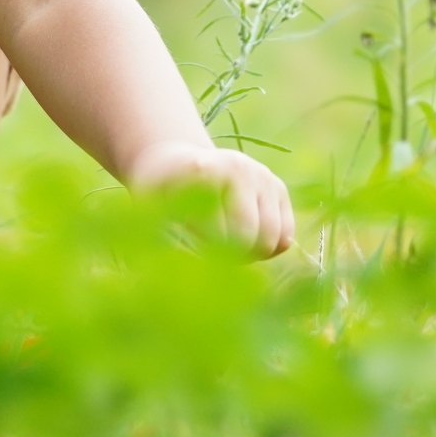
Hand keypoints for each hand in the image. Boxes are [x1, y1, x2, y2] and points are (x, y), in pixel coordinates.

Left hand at [126, 140, 295, 258]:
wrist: (176, 162)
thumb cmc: (159, 192)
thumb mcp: (149, 209)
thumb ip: (168, 238)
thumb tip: (197, 273)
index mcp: (205, 170)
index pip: (220, 232)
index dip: (207, 253)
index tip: (191, 252)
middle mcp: (240, 167)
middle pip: (250, 236)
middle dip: (232, 256)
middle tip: (212, 255)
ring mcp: (262, 176)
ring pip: (274, 238)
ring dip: (252, 255)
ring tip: (227, 249)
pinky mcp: (277, 187)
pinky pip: (286, 235)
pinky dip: (269, 249)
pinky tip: (247, 243)